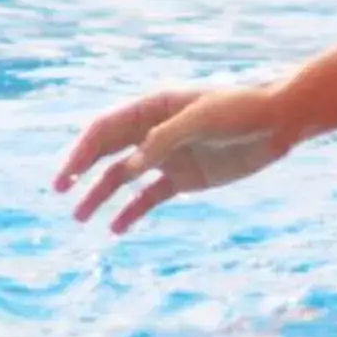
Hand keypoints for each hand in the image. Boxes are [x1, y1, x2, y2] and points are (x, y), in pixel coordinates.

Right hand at [53, 85, 291, 232]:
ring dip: (100, 195)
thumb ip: (164, 140)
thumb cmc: (239, 110)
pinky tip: (115, 228)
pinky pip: (149, 197)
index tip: (67, 174)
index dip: (82, 151)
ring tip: (80, 217)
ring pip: (123, 177)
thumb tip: (130, 166)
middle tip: (60, 191)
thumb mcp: (201, 119)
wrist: (277, 123)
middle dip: (80, 170)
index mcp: (151, 108)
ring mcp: (168, 156)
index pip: (106, 129)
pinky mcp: (185, 178)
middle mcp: (153, 132)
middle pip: (107, 152)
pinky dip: (132, 212)